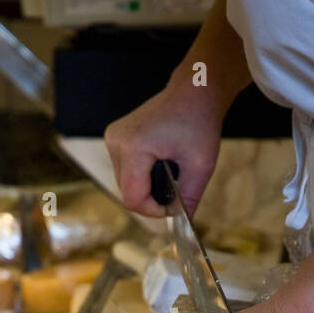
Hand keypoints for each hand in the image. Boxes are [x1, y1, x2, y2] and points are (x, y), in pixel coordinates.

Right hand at [105, 79, 223, 217]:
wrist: (193, 91)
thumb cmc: (199, 121)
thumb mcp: (201, 166)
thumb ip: (189, 198)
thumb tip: (180, 220)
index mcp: (133, 147)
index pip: (133, 198)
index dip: (153, 210)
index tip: (174, 206)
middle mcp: (116, 142)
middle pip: (127, 192)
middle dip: (152, 197)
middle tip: (177, 187)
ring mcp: (112, 138)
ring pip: (125, 183)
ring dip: (146, 186)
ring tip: (170, 171)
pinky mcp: (114, 137)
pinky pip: (125, 170)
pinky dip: (142, 174)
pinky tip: (160, 162)